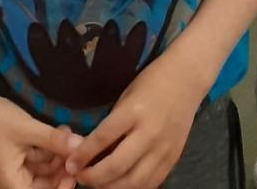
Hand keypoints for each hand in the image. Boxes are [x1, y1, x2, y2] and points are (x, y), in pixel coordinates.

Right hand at [0, 96, 79, 188]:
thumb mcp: (27, 129)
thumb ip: (54, 140)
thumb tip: (81, 145)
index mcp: (13, 185)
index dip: (62, 188)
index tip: (76, 171)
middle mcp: (16, 182)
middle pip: (47, 185)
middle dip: (62, 167)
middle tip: (76, 147)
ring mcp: (19, 169)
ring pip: (47, 170)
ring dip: (58, 154)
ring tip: (69, 132)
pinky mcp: (21, 157)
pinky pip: (41, 159)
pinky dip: (50, 147)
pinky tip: (61, 131)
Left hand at [66, 47, 202, 188]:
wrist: (186, 79)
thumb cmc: (151, 82)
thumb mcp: (126, 95)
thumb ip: (112, 122)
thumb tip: (91, 148)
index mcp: (133, 111)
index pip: (103, 138)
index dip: (84, 155)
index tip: (70, 164)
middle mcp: (149, 133)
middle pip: (117, 166)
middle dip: (94, 177)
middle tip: (79, 177)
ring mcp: (163, 149)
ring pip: (134, 181)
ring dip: (111, 188)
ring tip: (96, 185)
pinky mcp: (173, 159)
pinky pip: (151, 183)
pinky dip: (133, 188)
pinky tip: (120, 186)